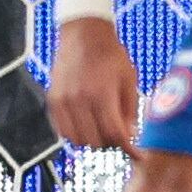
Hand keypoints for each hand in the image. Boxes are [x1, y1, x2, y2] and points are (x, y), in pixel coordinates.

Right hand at [50, 20, 143, 151]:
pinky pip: (63, 131)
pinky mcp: (52, 101)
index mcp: (101, 94)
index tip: (138, 156)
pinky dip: (77, 136)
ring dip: (94, 142)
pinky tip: (89, 127)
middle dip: (112, 145)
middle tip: (122, 139)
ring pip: (78, 140)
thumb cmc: (111, 57)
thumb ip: (129, 110)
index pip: (115, 134)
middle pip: (96, 141)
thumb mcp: (129, 80)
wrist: (83, 36)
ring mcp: (62, 101)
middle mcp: (78, 100)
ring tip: (105, 132)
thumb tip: (130, 137)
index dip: (129, 149)